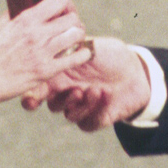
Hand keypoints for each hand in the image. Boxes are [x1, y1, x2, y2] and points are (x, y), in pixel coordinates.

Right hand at [0, 0, 91, 111]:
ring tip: (74, 39)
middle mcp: (36, 33)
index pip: (59, 0)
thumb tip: (30, 2)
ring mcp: (42, 52)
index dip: (65, 3)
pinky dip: (82, 54)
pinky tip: (81, 53)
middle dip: (74, 20)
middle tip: (71, 26)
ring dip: (78, 35)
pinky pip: (75, 58)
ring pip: (76, 35)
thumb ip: (17, 13)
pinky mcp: (46, 71)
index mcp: (24, 19)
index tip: (63, 9)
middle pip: (72, 18)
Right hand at [22, 36, 150, 131]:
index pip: (39, 87)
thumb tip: (54, 44)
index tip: (32, 99)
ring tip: (95, 90)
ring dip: (81, 105)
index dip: (31, 95)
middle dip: (60, 100)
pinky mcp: (95, 119)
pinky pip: (88, 123)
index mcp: (60, 74)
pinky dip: (96, 111)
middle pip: (51, 104)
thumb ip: (71, 48)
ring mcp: (80, 107)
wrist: (136, 70)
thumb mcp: (90, 47)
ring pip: (69, 115)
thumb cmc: (109, 55)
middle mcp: (67, 92)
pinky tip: (106, 97)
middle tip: (75, 91)